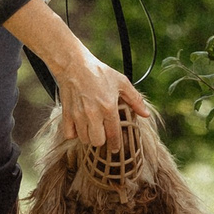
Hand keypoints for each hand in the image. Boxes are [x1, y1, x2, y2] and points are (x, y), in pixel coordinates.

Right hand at [1, 0, 147, 147]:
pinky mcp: (67, 113)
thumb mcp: (121, 82)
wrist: (74, 64)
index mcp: (108, 107)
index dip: (115, 145)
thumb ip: (135, 99)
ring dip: (88, 137)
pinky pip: (69, 134)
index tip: (116, 148)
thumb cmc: (99, 72)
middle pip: (97, 142)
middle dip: (101, 141)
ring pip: (84, 139)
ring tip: (91, 129)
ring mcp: (78, 115)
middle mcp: (93, 113)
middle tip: (103, 134)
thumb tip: (146, 114)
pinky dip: (74, 134)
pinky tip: (79, 127)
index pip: (113, 135)